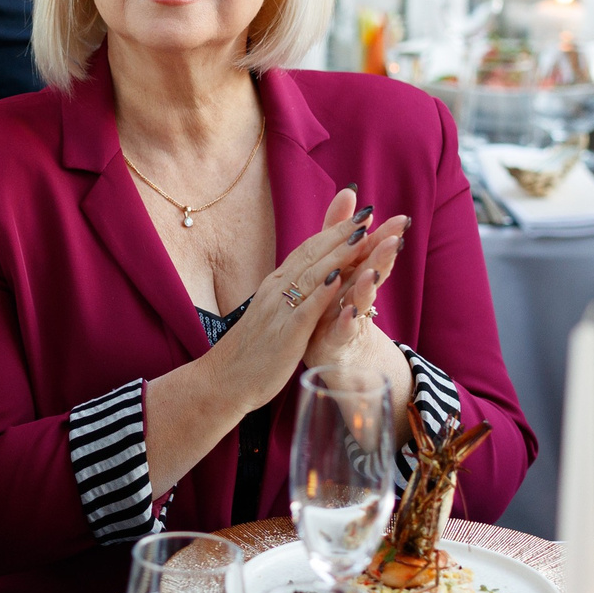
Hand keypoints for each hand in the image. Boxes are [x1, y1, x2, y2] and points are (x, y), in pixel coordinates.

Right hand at [185, 188, 388, 411]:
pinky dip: (322, 293)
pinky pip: (305, 310)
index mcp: (277, 284)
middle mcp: (278, 290)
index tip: (360, 214)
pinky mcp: (285, 336)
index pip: (309, 250)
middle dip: (343, 232)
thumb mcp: (273, 311)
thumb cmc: (252, 348)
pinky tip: (339, 280)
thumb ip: (290, 290)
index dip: (334, 230)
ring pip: (312, 276)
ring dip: (339, 255)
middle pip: (314, 254)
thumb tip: (308, 273)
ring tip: (363, 235)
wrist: (224, 379)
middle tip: (369, 212)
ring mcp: (280, 311)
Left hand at [306, 207, 409, 367]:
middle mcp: (357, 295)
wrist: (333, 352)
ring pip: (361, 301)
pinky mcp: (336, 340)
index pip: (373, 252)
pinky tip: (347, 314)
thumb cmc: (336, 301)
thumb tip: (349, 191)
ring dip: (367, 287)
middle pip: (373, 273)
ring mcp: (349, 318)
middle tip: (396, 239)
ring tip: (372, 272)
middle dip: (384, 257)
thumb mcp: (340, 263)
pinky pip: (342, 331)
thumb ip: (341, 230)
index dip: (385, 236)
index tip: (400, 219)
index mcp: (356, 274)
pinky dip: (345, 322)